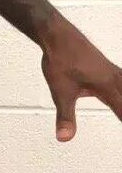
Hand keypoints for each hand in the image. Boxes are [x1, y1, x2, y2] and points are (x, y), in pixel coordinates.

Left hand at [41, 19, 121, 140]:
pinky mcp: (105, 66)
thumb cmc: (60, 61)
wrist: (56, 34)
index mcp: (107, 87)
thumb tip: (64, 138)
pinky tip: (119, 87)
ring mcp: (111, 70)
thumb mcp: (60, 92)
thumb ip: (65, 117)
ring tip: (121, 107)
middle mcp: (114, 79)